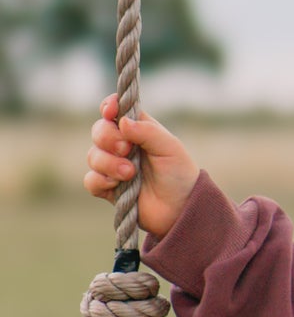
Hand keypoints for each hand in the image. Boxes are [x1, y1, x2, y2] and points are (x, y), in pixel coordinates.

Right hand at [83, 95, 199, 238]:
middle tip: (127, 149)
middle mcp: (122, 145)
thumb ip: (147, 131)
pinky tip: (117, 185)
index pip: (115, 110)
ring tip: (130, 173)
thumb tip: (122, 121)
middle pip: (99, 130)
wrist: (181, 209)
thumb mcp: (170, 147)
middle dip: (108, 138)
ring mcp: (113, 167)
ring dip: (109, 163)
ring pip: (93, 156)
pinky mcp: (108, 188)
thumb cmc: (179, 174)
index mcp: (138, 129)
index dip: (109, 107)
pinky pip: (91, 180)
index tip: (111, 111)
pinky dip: (101, 180)